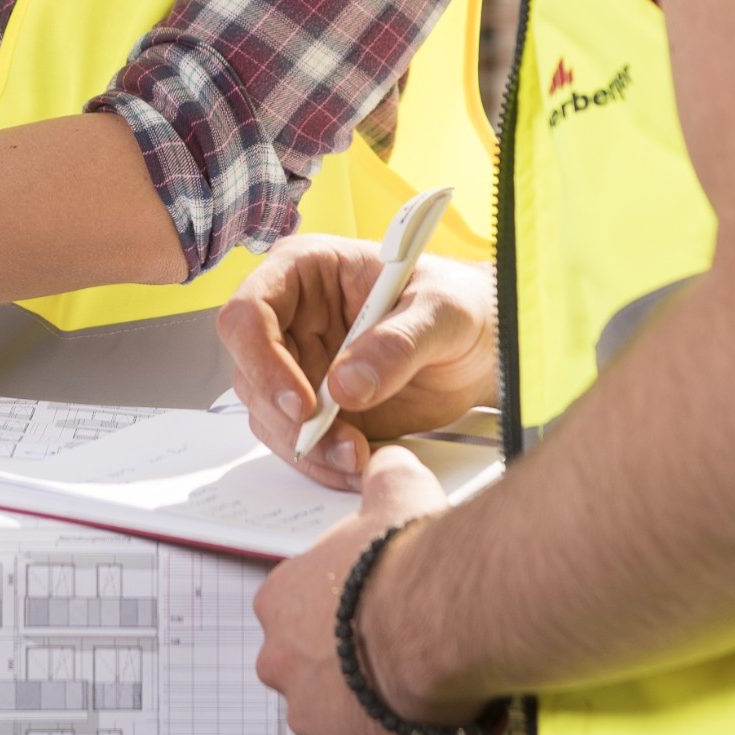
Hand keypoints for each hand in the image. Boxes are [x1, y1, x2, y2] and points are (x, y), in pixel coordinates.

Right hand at [217, 236, 496, 487]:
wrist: (485, 345)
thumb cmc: (461, 303)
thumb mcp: (441, 312)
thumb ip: (397, 344)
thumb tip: (345, 386)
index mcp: (306, 270)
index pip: (249, 311)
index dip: (262, 359)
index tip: (303, 402)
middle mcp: (292, 317)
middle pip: (250, 371)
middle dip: (288, 417)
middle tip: (338, 444)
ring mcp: (302, 364)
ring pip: (268, 413)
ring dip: (307, 446)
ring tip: (359, 457)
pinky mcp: (319, 406)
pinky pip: (298, 440)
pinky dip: (322, 461)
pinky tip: (360, 464)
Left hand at [254, 448, 467, 734]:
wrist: (438, 619)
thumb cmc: (411, 564)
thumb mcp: (396, 493)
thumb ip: (385, 478)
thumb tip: (388, 462)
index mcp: (281, 601)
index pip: (295, 610)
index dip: (338, 609)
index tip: (369, 608)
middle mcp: (283, 660)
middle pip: (308, 667)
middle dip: (346, 665)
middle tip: (394, 652)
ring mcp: (310, 715)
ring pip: (334, 718)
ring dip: (367, 709)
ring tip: (414, 693)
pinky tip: (420, 730)